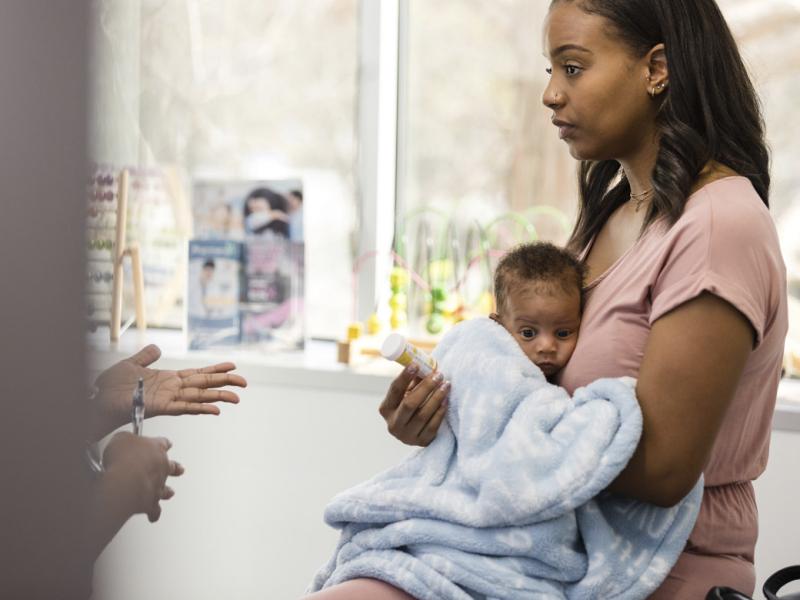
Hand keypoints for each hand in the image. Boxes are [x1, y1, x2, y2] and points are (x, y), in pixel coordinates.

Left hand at [91, 344, 246, 437]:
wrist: (95, 399)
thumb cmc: (110, 386)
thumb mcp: (131, 364)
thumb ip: (146, 356)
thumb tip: (157, 348)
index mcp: (168, 378)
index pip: (198, 373)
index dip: (215, 370)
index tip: (233, 366)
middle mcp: (172, 389)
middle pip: (204, 385)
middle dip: (224, 383)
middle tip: (245, 383)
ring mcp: (168, 398)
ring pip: (199, 397)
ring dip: (218, 397)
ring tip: (237, 398)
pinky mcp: (160, 407)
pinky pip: (184, 407)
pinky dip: (200, 408)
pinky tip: (215, 410)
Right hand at [101, 432, 183, 522]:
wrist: (124, 482)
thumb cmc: (123, 459)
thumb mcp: (120, 439)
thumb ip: (125, 439)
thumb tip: (124, 441)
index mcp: (156, 448)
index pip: (163, 443)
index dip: (164, 443)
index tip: (167, 444)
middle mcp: (161, 467)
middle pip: (172, 466)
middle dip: (176, 468)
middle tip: (180, 470)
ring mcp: (158, 486)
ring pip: (166, 489)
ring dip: (167, 491)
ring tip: (170, 493)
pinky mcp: (151, 503)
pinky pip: (155, 510)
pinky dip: (153, 514)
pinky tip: (153, 517)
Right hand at [378, 365, 449, 445]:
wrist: (416, 431)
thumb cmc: (412, 406)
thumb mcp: (407, 394)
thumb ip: (414, 382)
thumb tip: (427, 364)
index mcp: (386, 409)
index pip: (395, 390)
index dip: (405, 377)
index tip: (416, 364)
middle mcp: (393, 424)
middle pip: (409, 404)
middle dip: (425, 387)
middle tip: (438, 375)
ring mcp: (406, 436)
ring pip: (423, 415)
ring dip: (436, 398)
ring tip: (446, 385)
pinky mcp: (421, 442)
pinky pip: (433, 426)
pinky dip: (440, 412)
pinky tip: (446, 400)